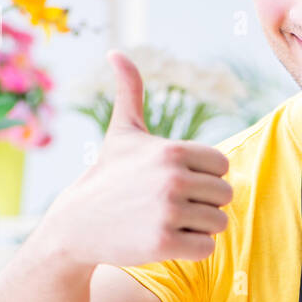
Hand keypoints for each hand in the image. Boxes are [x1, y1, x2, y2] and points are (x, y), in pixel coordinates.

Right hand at [38, 50, 232, 267]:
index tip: (175, 181)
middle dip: (202, 203)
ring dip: (197, 227)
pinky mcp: (164, 243)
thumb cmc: (108, 176)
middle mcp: (173, 178)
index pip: (222, 166)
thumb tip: (116, 52)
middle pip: (224, 196)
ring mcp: (169, 212)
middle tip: (169, 205)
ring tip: (165, 221)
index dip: (203, 176)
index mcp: (173, 151)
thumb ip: (130, 92)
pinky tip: (165, 240)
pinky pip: (207, 248)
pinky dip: (191, 249)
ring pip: (218, 223)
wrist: (76, 225)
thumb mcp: (122, 133)